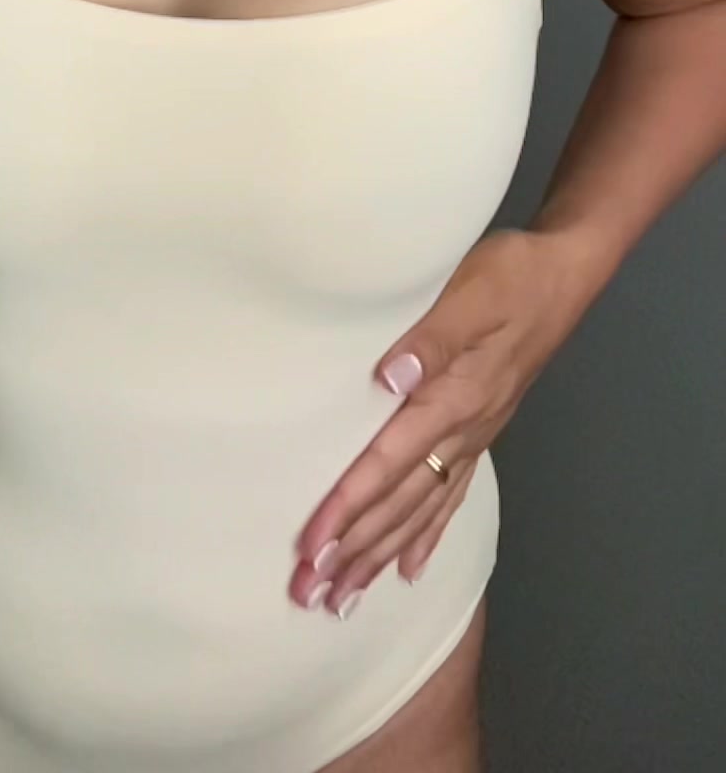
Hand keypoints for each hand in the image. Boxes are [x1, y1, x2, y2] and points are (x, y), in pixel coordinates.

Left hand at [290, 230, 567, 614]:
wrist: (563, 274)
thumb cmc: (512, 276)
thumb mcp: (471, 292)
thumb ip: (433, 337)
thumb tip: (391, 378)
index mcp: (454, 399)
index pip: (389, 462)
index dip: (349, 505)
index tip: (312, 544)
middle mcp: (463, 430)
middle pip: (399, 503)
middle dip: (353, 550)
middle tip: (310, 593)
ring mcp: (474, 436)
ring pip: (420, 511)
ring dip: (379, 556)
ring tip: (343, 598)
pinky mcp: (480, 430)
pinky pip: (449, 497)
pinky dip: (424, 537)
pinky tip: (406, 569)